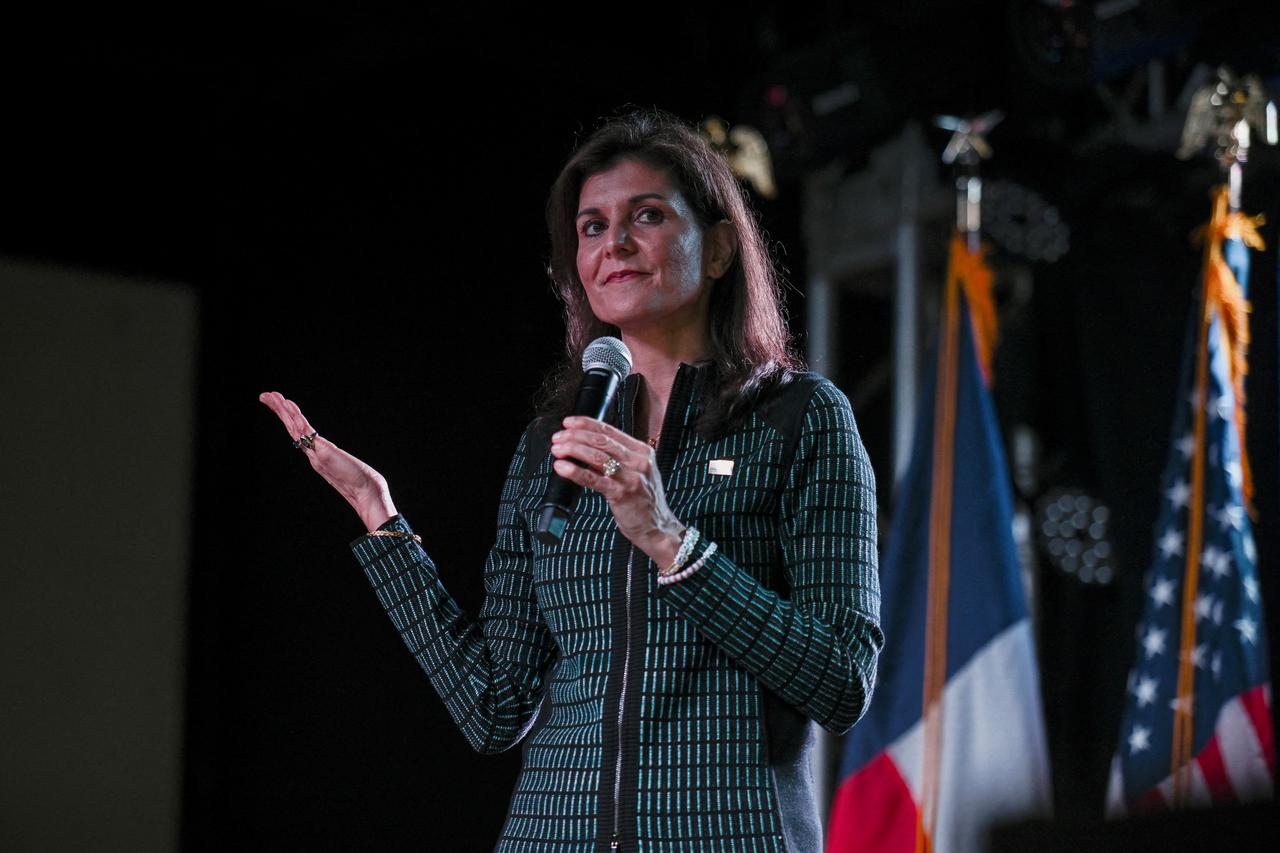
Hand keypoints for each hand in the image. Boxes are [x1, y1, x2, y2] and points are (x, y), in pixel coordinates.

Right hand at [258, 391, 396, 531]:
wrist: (366, 491)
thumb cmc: (359, 481)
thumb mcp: (343, 467)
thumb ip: (335, 461)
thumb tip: (335, 458)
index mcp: (315, 454)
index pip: (297, 432)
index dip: (286, 418)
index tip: (278, 404)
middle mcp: (312, 453)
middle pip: (291, 427)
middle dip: (278, 410)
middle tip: (264, 396)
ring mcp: (315, 452)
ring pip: (294, 427)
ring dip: (282, 410)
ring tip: (270, 396)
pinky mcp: (323, 451)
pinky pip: (306, 431)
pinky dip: (296, 417)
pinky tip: (288, 404)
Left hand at [550, 416, 683, 566]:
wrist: (657, 527)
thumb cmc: (642, 501)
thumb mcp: (635, 472)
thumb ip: (616, 459)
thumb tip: (584, 448)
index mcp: (641, 451)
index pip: (610, 430)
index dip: (586, 424)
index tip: (568, 423)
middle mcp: (638, 461)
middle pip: (602, 440)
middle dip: (576, 436)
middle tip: (558, 438)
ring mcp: (631, 477)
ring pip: (597, 456)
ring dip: (574, 450)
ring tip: (558, 450)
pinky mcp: (622, 494)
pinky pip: (594, 479)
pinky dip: (575, 471)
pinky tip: (563, 467)